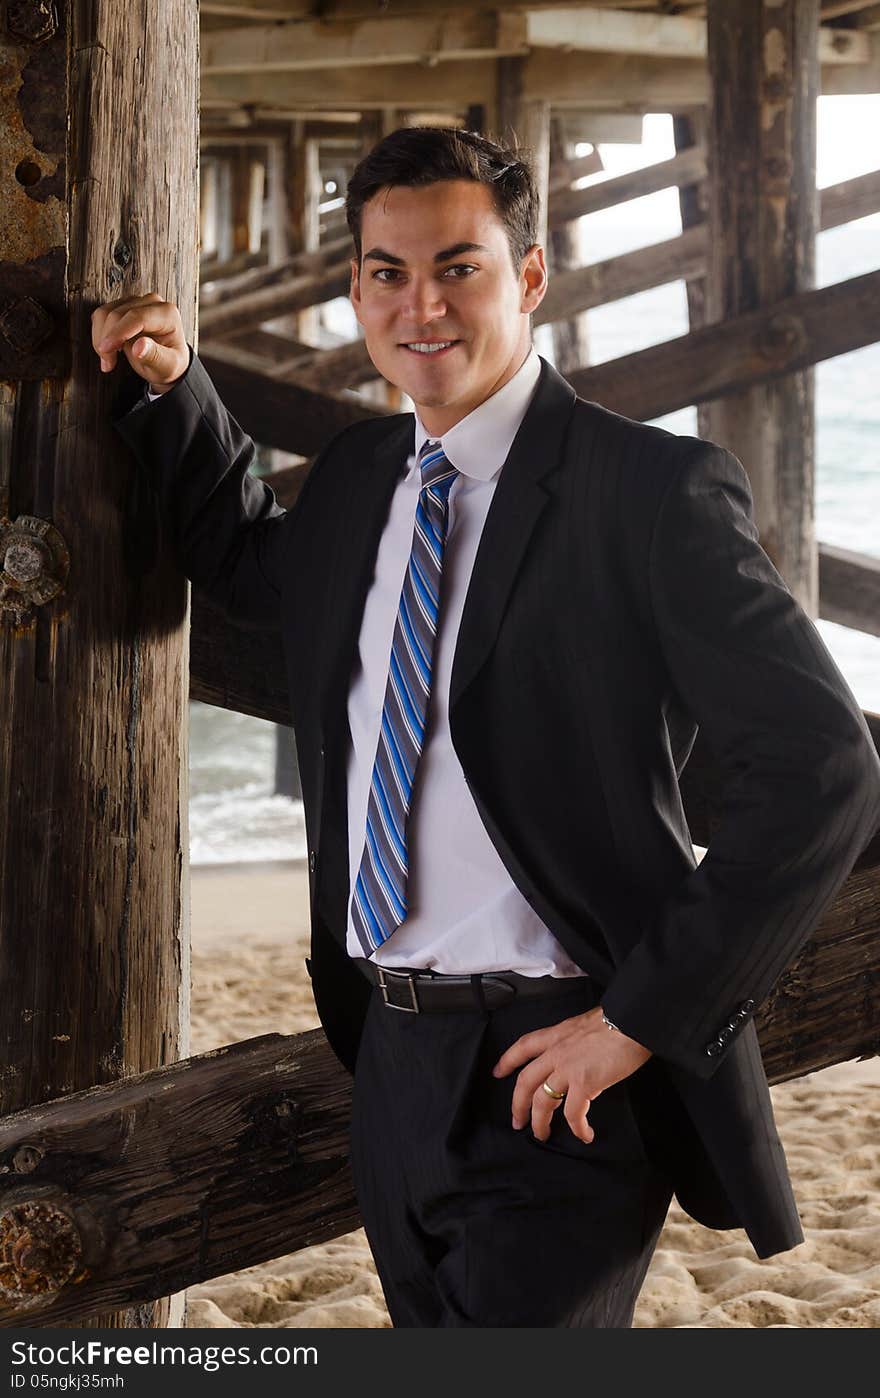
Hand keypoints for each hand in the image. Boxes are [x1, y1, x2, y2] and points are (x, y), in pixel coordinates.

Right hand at [91, 293, 188, 390]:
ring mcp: (136, 302)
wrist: (165, 362)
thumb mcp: (167, 367)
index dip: (118, 332)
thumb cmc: (168, 364)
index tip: (105, 349)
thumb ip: (155, 356)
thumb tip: (139, 346)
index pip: (137, 317)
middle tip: (108, 364)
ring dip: (100, 338)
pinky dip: (99, 334)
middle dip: (107, 340)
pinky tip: (108, 350)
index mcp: (168, 314)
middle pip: (117, 314)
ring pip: (105, 313)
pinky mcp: (122, 306)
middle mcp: (152, 303)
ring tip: (108, 360)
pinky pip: (101, 315)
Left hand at [492, 1005, 651, 1143]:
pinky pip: (573, 1114)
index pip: (523, 1046)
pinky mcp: (585, 1084)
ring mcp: (568, 1068)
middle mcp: (557, 1052)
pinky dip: (577, 1128)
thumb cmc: (619, 1019)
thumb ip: (576, 1039)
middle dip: (517, 1104)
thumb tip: (580, 1052)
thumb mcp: (586, 1023)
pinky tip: (583, 1134)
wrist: (634, 1019)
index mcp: (557, 1034)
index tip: (498, 1072)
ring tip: (542, 1134)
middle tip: (517, 1120)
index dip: (508, 1061)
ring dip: (539, 1122)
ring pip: (541, 1101)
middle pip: (525, 1081)